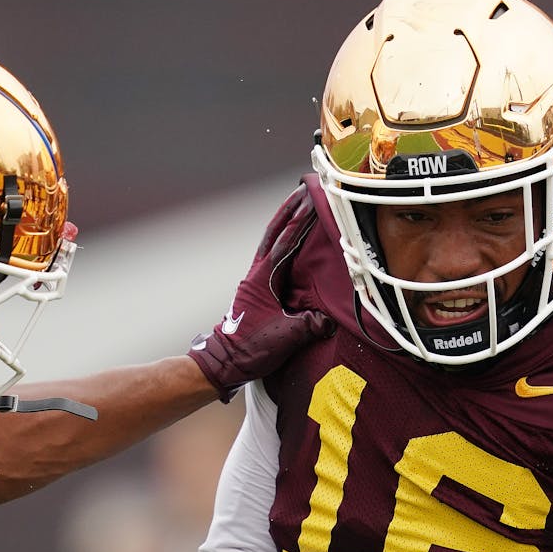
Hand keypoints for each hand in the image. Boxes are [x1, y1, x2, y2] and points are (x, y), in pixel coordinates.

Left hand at [188, 184, 333, 401]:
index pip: (286, 241)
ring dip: (284, 223)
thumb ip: (309, 325)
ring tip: (299, 206)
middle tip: (303, 188)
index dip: (301, 219)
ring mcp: (254, 281)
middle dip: (289, 209)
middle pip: (274, 232)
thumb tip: (330, 320)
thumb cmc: (249, 349)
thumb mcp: (285, 338)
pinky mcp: (256, 290)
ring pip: (271, 242)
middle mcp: (256, 274)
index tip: (313, 197)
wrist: (222, 363)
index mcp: (263, 279)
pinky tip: (293, 243)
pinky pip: (272, 258)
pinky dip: (283, 243)